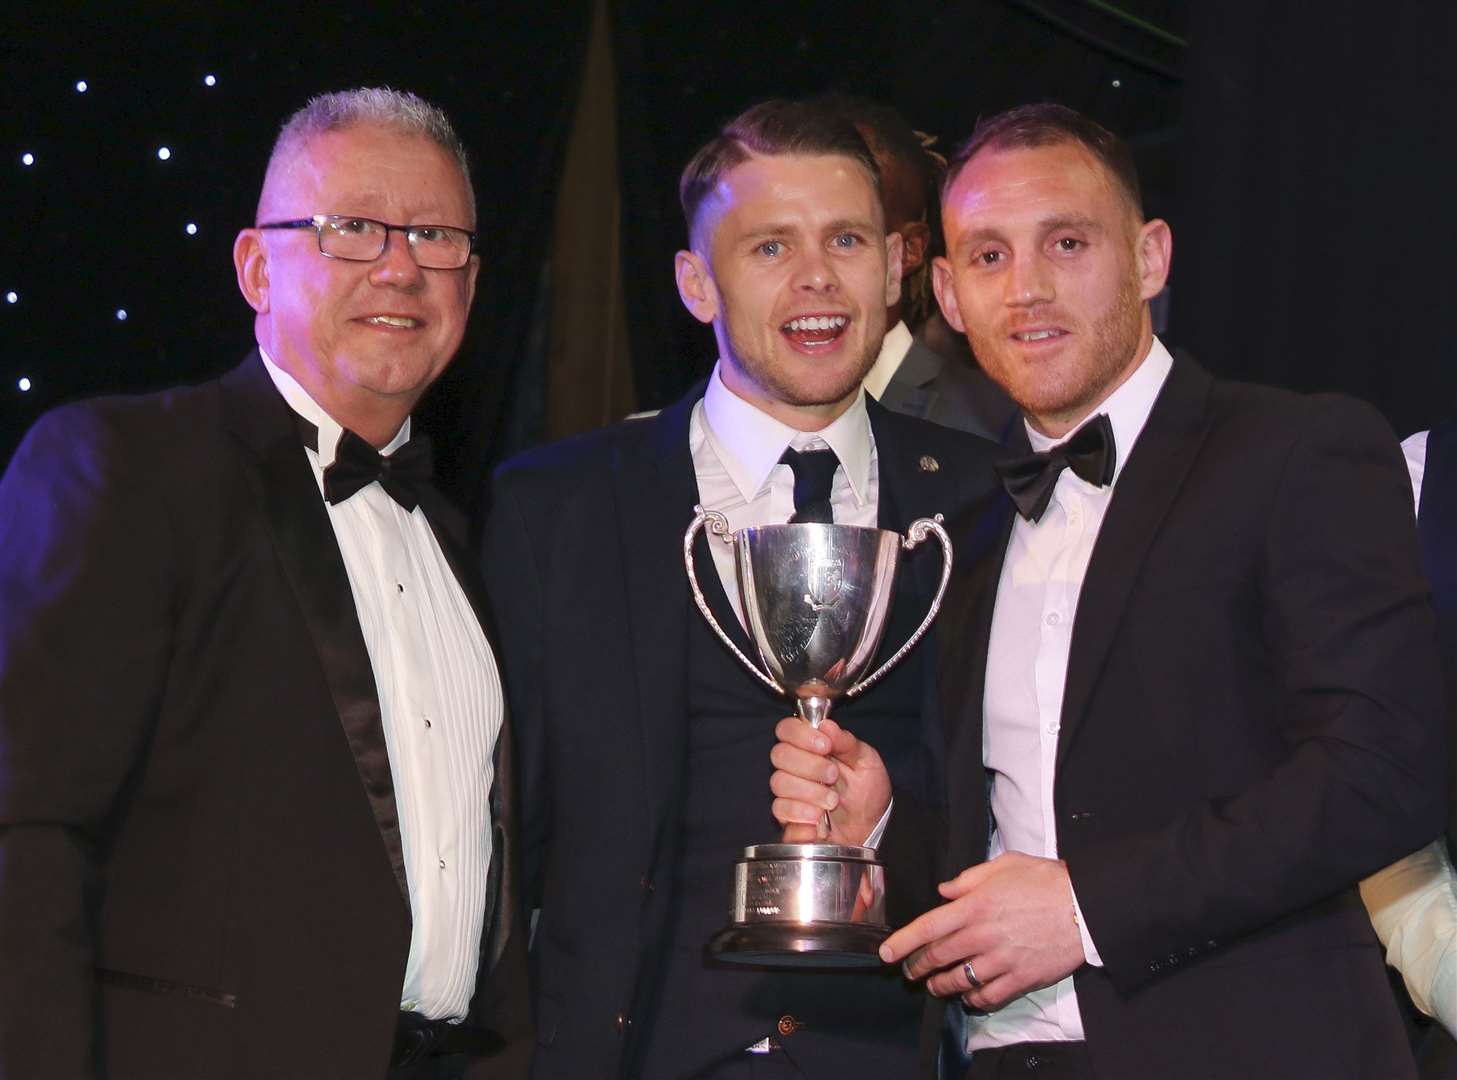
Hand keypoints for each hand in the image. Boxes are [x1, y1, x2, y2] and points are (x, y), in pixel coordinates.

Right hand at [769, 717, 889, 844]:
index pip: (787, 729)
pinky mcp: (788, 816)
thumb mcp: (865, 761)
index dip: (800, 735)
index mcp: (810, 746)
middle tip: (833, 775)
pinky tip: (818, 819)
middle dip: (809, 765)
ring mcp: (789, 791)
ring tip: (832, 801)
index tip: (825, 746)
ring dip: (809, 792)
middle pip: (779, 755)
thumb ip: (846, 743)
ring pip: (779, 783)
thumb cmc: (866, 790)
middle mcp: (795, 766)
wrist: (870, 826)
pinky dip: (800, 814)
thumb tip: (826, 725)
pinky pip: (780, 811)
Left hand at [879, 852, 1085, 1010]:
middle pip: (938, 957)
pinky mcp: (1021, 978)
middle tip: (909, 970)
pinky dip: (974, 999)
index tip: (886, 954)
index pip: (927, 927)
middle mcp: (982, 935)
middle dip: (917, 966)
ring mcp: (1001, 959)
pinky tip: (969, 996)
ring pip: (959, 980)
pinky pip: (989, 996)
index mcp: (974, 905)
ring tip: (933, 986)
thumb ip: (968, 878)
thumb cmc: (1044, 880)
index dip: (902, 943)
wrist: (1085, 905)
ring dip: (940, 985)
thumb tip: (944, 890)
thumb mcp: (1003, 865)